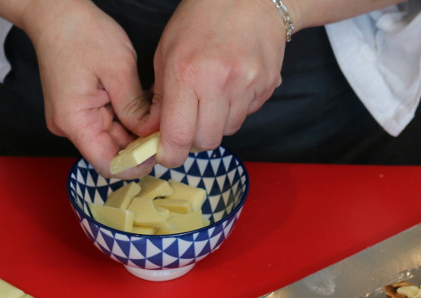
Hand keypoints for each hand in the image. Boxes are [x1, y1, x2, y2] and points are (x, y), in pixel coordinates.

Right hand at [21, 0, 153, 177]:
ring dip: (134, 132)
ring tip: (155, 115)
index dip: (134, 165)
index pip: (106, 164)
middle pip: (110, 152)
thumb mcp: (117, 68)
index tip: (158, 153)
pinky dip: (125, 119)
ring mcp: (73, 118)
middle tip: (165, 131)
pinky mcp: (78, 109)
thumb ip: (135, 108)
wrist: (55, 13)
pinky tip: (141, 108)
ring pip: (111, 138)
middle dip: (138, 145)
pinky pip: (106, 123)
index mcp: (74, 121)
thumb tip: (152, 134)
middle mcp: (69, 126)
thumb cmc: (81, 33)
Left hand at [146, 0, 286, 167]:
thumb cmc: (200, 20)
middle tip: (187, 124)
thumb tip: (153, 134)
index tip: (165, 154)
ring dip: (215, 124)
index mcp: (187, 74)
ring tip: (211, 97)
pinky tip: (230, 86)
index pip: (178, 137)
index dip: (170, 155)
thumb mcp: (166, 53)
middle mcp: (219, 83)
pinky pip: (246, 115)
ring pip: (227, 131)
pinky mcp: (267, 86)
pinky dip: (235, 110)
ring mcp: (247, 85)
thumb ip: (159, 98)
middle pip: (205, 141)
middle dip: (193, 140)